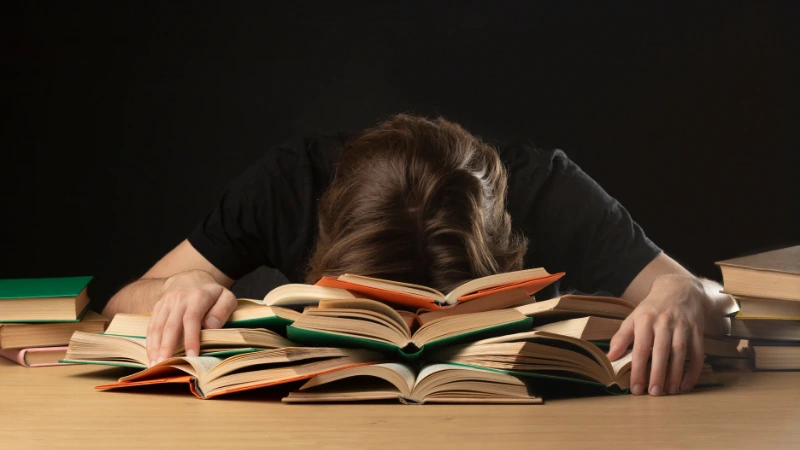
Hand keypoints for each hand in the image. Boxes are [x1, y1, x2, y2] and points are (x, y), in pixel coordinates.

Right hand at [146, 270, 236, 365]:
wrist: (192, 278)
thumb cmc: (213, 294)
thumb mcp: (226, 297)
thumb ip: (223, 310)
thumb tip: (211, 326)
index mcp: (198, 296)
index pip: (192, 319)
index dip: (191, 338)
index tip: (192, 356)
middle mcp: (179, 298)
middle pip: (171, 325)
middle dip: (167, 346)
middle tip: (165, 365)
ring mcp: (166, 302)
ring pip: (158, 326)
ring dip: (155, 346)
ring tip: (155, 364)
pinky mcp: (158, 307)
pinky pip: (151, 325)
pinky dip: (150, 341)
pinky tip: (150, 355)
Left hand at [607, 274, 704, 395]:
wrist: (679, 289)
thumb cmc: (652, 308)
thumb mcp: (634, 318)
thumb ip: (622, 337)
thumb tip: (610, 358)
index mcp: (645, 320)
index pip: (640, 348)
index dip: (637, 369)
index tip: (635, 388)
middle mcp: (664, 322)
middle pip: (661, 351)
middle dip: (657, 374)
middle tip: (653, 394)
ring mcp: (683, 326)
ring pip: (680, 353)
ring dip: (675, 374)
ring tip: (669, 392)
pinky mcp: (698, 330)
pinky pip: (698, 353)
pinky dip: (693, 370)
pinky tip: (686, 384)